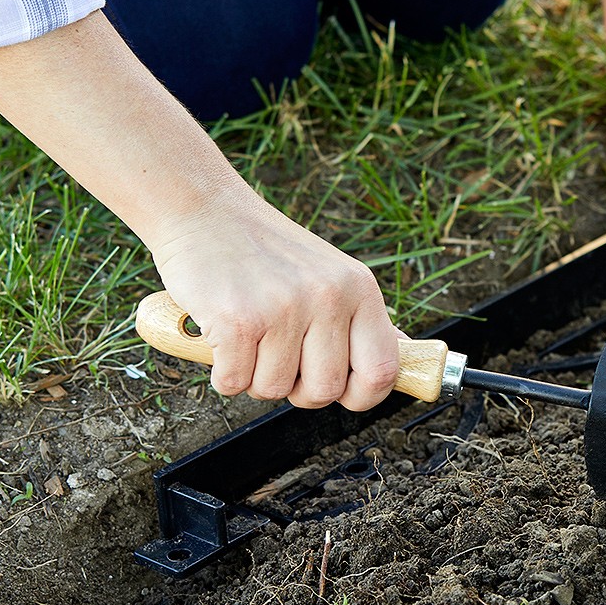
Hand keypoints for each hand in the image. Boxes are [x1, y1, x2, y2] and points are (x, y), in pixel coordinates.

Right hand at [150, 186, 399, 409]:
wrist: (202, 209)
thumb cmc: (263, 249)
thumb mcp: (329, 273)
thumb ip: (359, 318)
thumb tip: (403, 354)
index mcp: (358, 287)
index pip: (382, 369)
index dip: (362, 395)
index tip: (342, 391)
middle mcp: (327, 296)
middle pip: (324, 390)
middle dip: (296, 388)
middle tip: (278, 357)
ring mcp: (282, 308)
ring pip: (274, 390)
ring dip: (253, 376)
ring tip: (248, 335)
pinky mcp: (236, 320)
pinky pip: (233, 383)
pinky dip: (222, 372)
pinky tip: (220, 336)